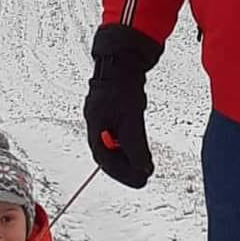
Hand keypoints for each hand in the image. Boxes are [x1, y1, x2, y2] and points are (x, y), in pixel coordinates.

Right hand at [83, 24, 162, 187]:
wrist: (121, 59)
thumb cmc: (122, 85)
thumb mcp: (131, 119)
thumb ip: (136, 146)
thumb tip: (143, 169)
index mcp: (95, 126)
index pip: (105, 160)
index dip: (122, 174)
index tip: (139, 181)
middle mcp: (95, 123)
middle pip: (107, 154)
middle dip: (125, 168)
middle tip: (143, 178)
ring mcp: (101, 116)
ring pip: (112, 144)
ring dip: (127, 156)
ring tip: (143, 166)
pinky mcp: (110, 109)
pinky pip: (117, 133)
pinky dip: (127, 143)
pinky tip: (138, 146)